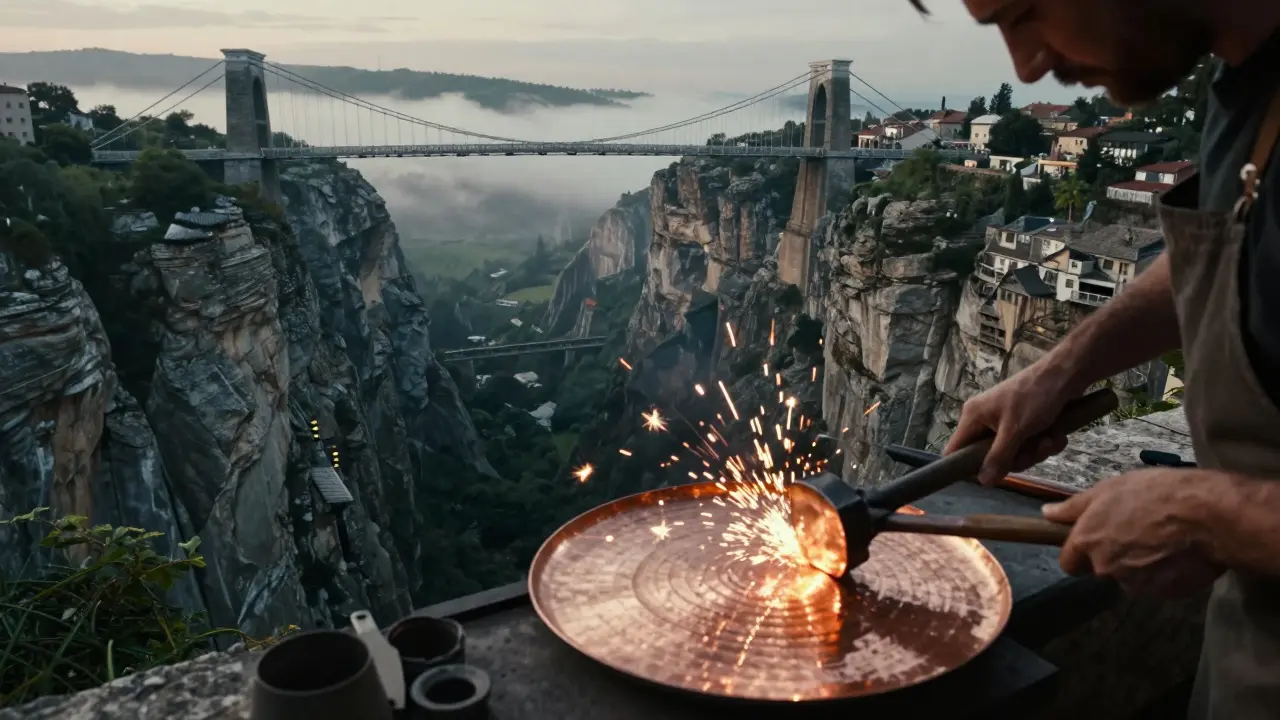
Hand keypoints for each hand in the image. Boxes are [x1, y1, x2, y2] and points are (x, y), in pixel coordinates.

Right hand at [944, 362, 1076, 484]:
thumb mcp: (1015, 430)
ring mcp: (1005, 422)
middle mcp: (985, 420)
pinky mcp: (1024, 422)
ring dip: (1036, 450)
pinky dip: (1045, 442)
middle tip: (1034, 449)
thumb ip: (998, 457)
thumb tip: (983, 481)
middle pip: (991, 457)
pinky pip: (1029, 444)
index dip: (968, 467)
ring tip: (1050, 438)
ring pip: (1014, 452)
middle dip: (1019, 457)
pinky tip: (1056, 434)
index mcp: (973, 417)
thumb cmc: (1035, 396)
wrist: (1067, 373)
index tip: (989, 477)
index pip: (955, 450)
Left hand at [1043, 469, 1223, 596]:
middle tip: (1137, 531)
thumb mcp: (1108, 489)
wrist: (1205, 514)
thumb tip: (1046, 513)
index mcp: (1087, 543)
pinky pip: (1158, 585)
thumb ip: (1073, 507)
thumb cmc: (1153, 493)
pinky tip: (1178, 552)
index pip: (1068, 563)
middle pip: (1102, 569)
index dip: (1080, 553)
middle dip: (1114, 556)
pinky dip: (1165, 573)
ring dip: (1141, 564)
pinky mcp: (1164, 594)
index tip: (1096, 540)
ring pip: (1131, 578)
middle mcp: (1105, 568)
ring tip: (1163, 539)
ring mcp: (1135, 584)